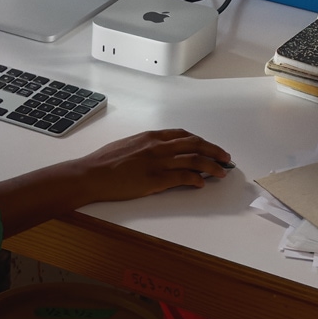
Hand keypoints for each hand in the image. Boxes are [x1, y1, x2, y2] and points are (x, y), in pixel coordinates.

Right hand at [68, 129, 232, 199]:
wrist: (92, 174)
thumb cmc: (104, 162)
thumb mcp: (127, 145)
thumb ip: (146, 147)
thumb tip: (158, 153)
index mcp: (151, 137)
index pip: (183, 135)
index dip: (200, 141)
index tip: (209, 147)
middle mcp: (158, 146)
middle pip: (195, 144)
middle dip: (214, 150)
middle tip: (225, 157)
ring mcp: (158, 162)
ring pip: (194, 160)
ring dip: (212, 166)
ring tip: (222, 172)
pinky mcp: (156, 179)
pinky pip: (184, 177)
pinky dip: (196, 179)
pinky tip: (202, 183)